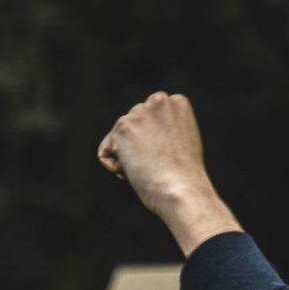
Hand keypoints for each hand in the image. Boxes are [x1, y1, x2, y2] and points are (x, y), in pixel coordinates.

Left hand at [98, 92, 209, 211]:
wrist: (180, 189)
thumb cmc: (184, 177)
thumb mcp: (181, 143)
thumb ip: (165, 130)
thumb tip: (146, 135)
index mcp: (176, 102)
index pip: (149, 121)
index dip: (153, 144)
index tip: (166, 158)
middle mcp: (158, 100)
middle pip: (132, 128)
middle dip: (138, 148)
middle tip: (157, 165)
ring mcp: (139, 113)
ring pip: (118, 140)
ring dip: (127, 158)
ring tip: (148, 167)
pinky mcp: (122, 128)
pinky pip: (104, 153)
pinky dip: (114, 167)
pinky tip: (134, 171)